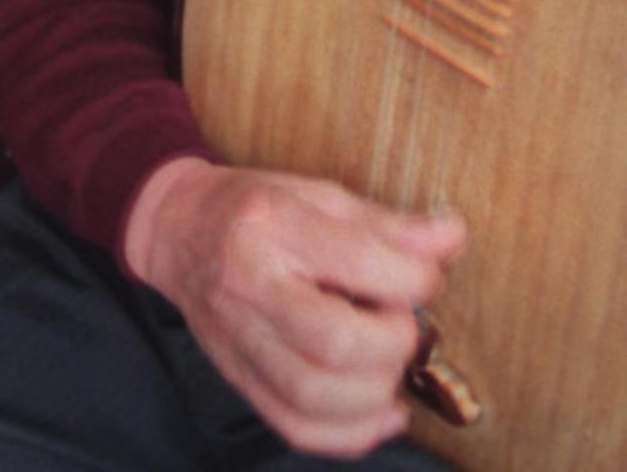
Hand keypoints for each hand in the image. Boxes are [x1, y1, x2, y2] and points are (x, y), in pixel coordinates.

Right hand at [123, 158, 465, 457]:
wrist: (176, 231)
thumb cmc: (253, 207)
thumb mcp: (316, 194)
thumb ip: (384, 223)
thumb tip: (451, 239)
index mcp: (270, 224)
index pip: (360, 262)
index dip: (416, 278)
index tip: (426, 277)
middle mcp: (249, 285)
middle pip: (334, 341)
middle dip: (394, 341)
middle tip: (404, 323)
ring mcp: (237, 338)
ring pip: (313, 393)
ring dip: (376, 390)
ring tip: (391, 364)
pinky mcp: (238, 376)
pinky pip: (295, 425)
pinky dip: (350, 433)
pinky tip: (382, 412)